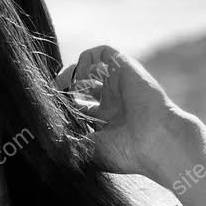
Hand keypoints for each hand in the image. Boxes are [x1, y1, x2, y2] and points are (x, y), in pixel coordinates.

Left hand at [55, 45, 197, 184]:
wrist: (157, 142)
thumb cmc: (127, 153)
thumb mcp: (92, 150)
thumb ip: (70, 140)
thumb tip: (48, 135)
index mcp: (108, 122)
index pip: (81, 108)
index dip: (64, 106)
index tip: (50, 109)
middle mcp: (114, 101)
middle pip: (84, 87)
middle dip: (65, 88)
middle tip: (52, 94)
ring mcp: (119, 84)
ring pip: (91, 68)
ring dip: (72, 73)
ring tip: (61, 85)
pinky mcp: (125, 68)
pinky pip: (103, 52)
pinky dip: (86, 59)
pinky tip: (81, 77)